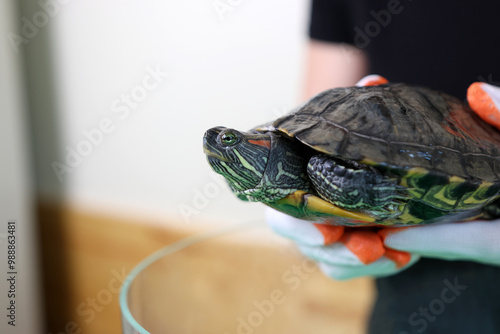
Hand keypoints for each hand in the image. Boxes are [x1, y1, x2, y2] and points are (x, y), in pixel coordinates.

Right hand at [266, 78, 499, 280]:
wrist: (378, 166)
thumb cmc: (357, 142)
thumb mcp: (361, 122)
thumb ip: (364, 105)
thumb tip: (374, 84)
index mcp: (294, 178)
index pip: (280, 205)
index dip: (297, 223)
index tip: (326, 230)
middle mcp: (303, 209)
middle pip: (302, 241)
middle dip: (331, 248)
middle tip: (365, 248)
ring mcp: (324, 232)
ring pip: (328, 260)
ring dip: (357, 261)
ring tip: (392, 253)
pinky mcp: (346, 249)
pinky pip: (351, 267)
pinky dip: (379, 265)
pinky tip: (404, 257)